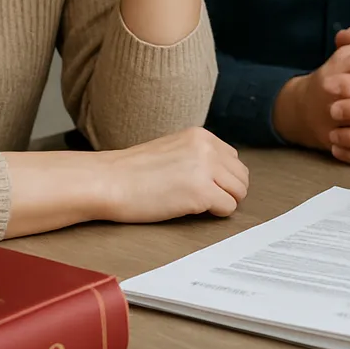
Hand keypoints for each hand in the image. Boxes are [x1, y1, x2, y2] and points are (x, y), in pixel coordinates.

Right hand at [100, 127, 248, 219]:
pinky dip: (217, 213)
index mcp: (200, 135)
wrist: (108, 181)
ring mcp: (206, 169)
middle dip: (229, 190)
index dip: (223, 177)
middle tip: (208, 200)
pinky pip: (228, 207)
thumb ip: (196, 154)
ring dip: (225, 201)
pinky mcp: (201, 192)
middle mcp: (207, 148)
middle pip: (241, 174)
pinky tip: (195, 211)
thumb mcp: (172, 149)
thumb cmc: (132, 171)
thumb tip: (219, 173)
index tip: (208, 186)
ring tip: (200, 205)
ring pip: (239, 191)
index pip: (232, 158)